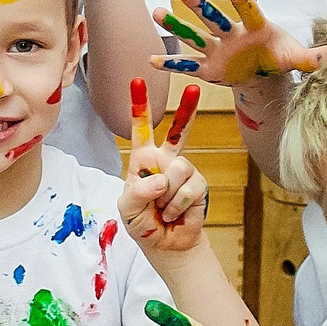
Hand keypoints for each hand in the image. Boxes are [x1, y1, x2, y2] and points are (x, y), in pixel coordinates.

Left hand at [118, 77, 208, 252]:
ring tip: (162, 208)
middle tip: (194, 88)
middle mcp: (166, 160)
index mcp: (143, 159)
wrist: (166, 245)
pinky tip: (174, 214)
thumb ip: (137, 191)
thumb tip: (161, 180)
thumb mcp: (127, 207)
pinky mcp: (199, 186)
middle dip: (188, 109)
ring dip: (167, 194)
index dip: (139, 105)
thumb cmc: (142, 223)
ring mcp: (184, 172)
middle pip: (178, 130)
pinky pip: (189, 189)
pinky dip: (177, 206)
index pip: (141, 128)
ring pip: (179, 168)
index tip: (138, 80)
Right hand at [151, 0, 326, 83]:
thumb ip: (311, 57)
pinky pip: (188, 66)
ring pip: (195, 36)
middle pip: (215, 17)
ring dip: (177, 26)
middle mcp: (232, 34)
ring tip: (157, 12)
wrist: (263, 72)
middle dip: (201, 4)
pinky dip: (172, 65)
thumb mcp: (296, 58)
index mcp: (256, 28)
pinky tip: (152, 61)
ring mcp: (217, 49)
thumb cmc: (279, 57)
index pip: (249, 10)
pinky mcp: (208, 67)